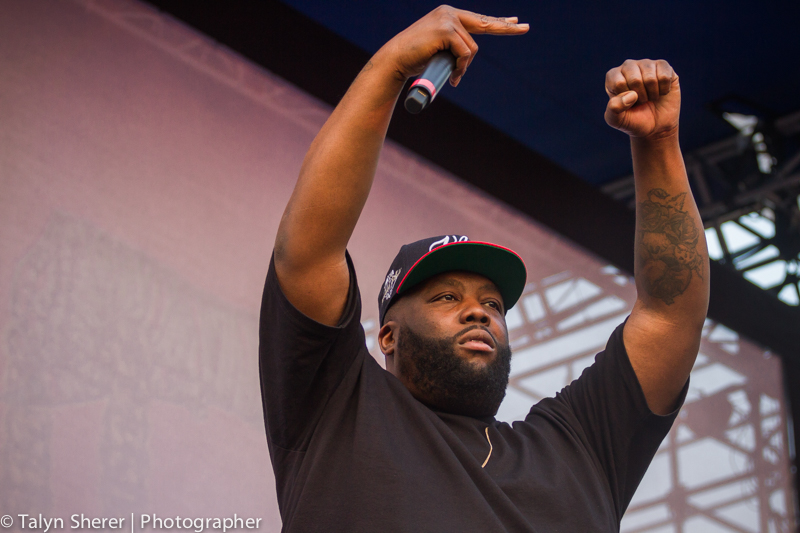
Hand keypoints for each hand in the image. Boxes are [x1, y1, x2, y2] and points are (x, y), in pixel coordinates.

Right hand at [380, 5, 527, 86]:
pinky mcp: (446, 29)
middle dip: (506, 28)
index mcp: (448, 15)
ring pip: (472, 48)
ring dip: (464, 67)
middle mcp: (449, 13)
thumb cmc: (414, 60)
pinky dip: (461, 67)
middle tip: (526, 28)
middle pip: (485, 25)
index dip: (498, 22)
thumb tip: (466, 59)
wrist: (395, 61)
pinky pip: (465, 52)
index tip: (514, 22)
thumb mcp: (439, 52)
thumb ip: (453, 50)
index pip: (479, 19)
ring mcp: (448, 19)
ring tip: (452, 76)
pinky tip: (452, 75)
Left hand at [604, 59, 679, 138]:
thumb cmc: (633, 121)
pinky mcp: (664, 66)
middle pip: (634, 80)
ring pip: (650, 79)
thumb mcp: (616, 120)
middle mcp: (629, 66)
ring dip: (652, 94)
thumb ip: (613, 109)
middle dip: (640, 97)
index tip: (627, 103)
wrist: (656, 126)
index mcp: (613, 76)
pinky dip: (664, 90)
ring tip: (650, 96)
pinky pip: (665, 76)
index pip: (618, 83)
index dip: (625, 99)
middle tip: (641, 101)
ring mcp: (646, 64)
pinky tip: (661, 91)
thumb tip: (631, 95)